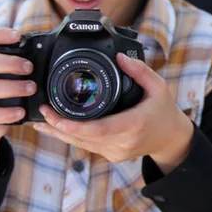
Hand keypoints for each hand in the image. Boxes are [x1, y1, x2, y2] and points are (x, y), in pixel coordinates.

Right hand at [0, 27, 35, 176]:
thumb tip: (47, 49)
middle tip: (30, 67)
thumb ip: (19, 61)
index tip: (18, 35)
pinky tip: (21, 112)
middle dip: (9, 63)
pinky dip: (6, 113)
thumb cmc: (1, 90)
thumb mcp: (6, 72)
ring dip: (12, 87)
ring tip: (31, 88)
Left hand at [33, 52, 194, 173]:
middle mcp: (123, 142)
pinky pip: (88, 147)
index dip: (73, 125)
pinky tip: (57, 129)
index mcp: (134, 124)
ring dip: (60, 134)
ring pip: (82, 145)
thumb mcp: (158, 86)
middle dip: (58, 127)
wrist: (171, 138)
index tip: (54, 116)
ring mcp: (117, 152)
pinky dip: (72, 137)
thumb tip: (120, 56)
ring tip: (40, 122)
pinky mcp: (112, 156)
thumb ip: (140, 71)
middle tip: (41, 112)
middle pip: (83, 139)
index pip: (98, 129)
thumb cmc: (164, 110)